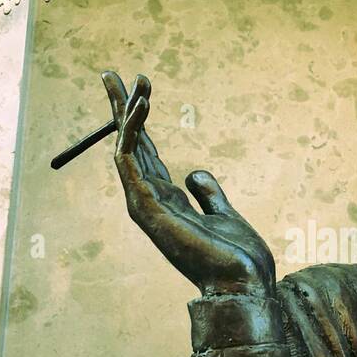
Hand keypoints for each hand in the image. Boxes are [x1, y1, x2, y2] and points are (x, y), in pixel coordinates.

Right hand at [102, 71, 275, 297]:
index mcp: (166, 201)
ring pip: (126, 148)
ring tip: (133, 80)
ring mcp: (145, 205)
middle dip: (120, 107)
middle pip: (128, 145)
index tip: (141, 87)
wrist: (245, 284)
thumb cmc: (237, 258)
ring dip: (126, 112)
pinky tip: (139, 106)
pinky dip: (132, 131)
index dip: (139, 119)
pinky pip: (132, 161)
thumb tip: (194, 172)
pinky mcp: (148, 207)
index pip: (145, 152)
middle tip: (111, 72)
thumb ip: (208, 194)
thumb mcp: (225, 215)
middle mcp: (149, 201)